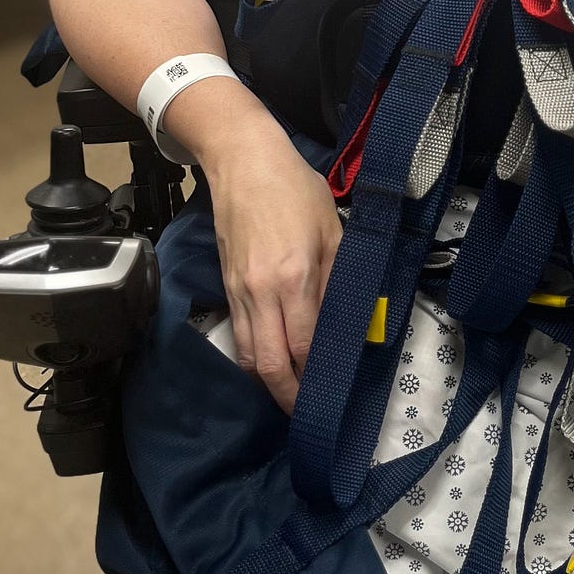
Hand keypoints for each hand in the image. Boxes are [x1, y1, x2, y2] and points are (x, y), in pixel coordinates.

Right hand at [199, 121, 342, 413]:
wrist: (244, 162)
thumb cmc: (295, 189)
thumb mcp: (334, 230)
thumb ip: (340, 279)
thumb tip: (347, 320)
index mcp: (294, 277)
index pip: (304, 346)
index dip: (315, 376)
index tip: (329, 394)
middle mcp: (262, 291)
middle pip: (269, 364)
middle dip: (287, 396)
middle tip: (306, 412)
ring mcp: (239, 290)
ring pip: (248, 355)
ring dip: (268, 381)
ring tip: (291, 393)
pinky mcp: (226, 285)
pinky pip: (237, 334)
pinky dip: (253, 356)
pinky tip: (271, 360)